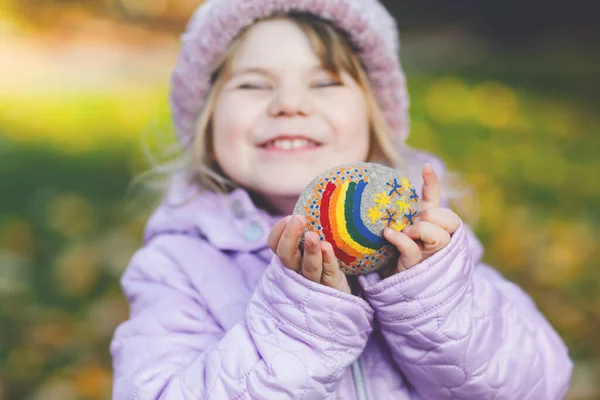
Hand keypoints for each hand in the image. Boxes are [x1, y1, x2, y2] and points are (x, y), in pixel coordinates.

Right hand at [267, 215, 350, 293]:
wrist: (340, 293)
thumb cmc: (323, 262)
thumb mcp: (310, 245)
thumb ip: (308, 226)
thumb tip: (318, 192)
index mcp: (290, 257)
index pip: (275, 245)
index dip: (278, 231)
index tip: (289, 218)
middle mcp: (297, 270)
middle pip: (287, 256)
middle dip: (290, 237)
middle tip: (298, 219)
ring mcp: (314, 281)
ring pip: (308, 267)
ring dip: (310, 251)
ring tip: (312, 235)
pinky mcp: (332, 286)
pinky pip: (329, 273)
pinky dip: (328, 260)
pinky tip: (327, 247)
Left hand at [380, 163, 460, 277]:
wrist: (390, 288)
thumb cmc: (392, 257)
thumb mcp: (396, 231)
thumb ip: (398, 214)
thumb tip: (383, 190)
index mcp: (429, 226)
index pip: (436, 201)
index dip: (432, 183)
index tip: (426, 167)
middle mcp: (436, 241)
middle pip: (450, 220)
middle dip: (434, 216)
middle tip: (416, 220)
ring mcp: (429, 256)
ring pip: (438, 236)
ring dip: (421, 229)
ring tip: (405, 230)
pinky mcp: (415, 268)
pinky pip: (412, 249)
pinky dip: (401, 240)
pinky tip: (389, 234)